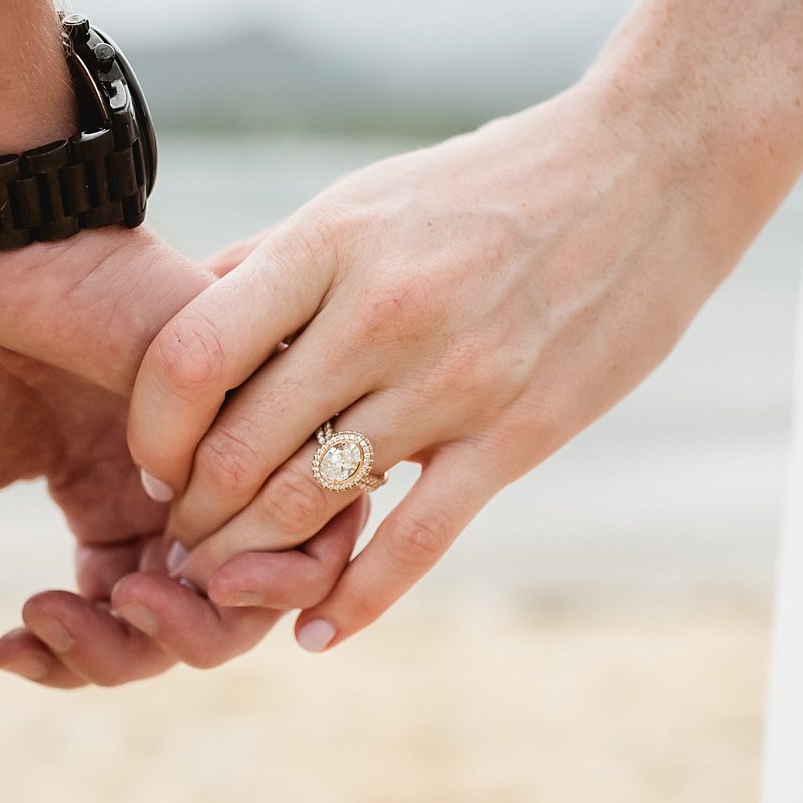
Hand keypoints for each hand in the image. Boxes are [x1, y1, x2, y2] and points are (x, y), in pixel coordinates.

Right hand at [0, 229, 359, 698]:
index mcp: (109, 508)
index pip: (129, 626)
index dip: (80, 661)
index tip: (14, 648)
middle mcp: (179, 489)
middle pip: (204, 626)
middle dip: (133, 653)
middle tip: (62, 620)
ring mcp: (225, 452)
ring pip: (262, 591)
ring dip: (195, 626)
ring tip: (128, 602)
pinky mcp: (264, 410)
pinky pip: (311, 518)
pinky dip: (259, 570)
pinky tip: (174, 567)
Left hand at [126, 77, 784, 655]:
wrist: (649, 167)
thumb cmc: (489, 183)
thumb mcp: (365, 199)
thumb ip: (273, 268)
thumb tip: (179, 326)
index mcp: (327, 243)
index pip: (191, 360)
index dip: (153, 431)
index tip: (155, 463)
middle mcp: (380, 313)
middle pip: (241, 449)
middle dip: (193, 517)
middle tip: (180, 545)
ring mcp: (453, 378)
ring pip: (312, 504)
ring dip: (253, 561)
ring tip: (227, 582)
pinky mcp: (518, 432)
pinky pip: (418, 541)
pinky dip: (355, 601)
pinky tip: (316, 635)